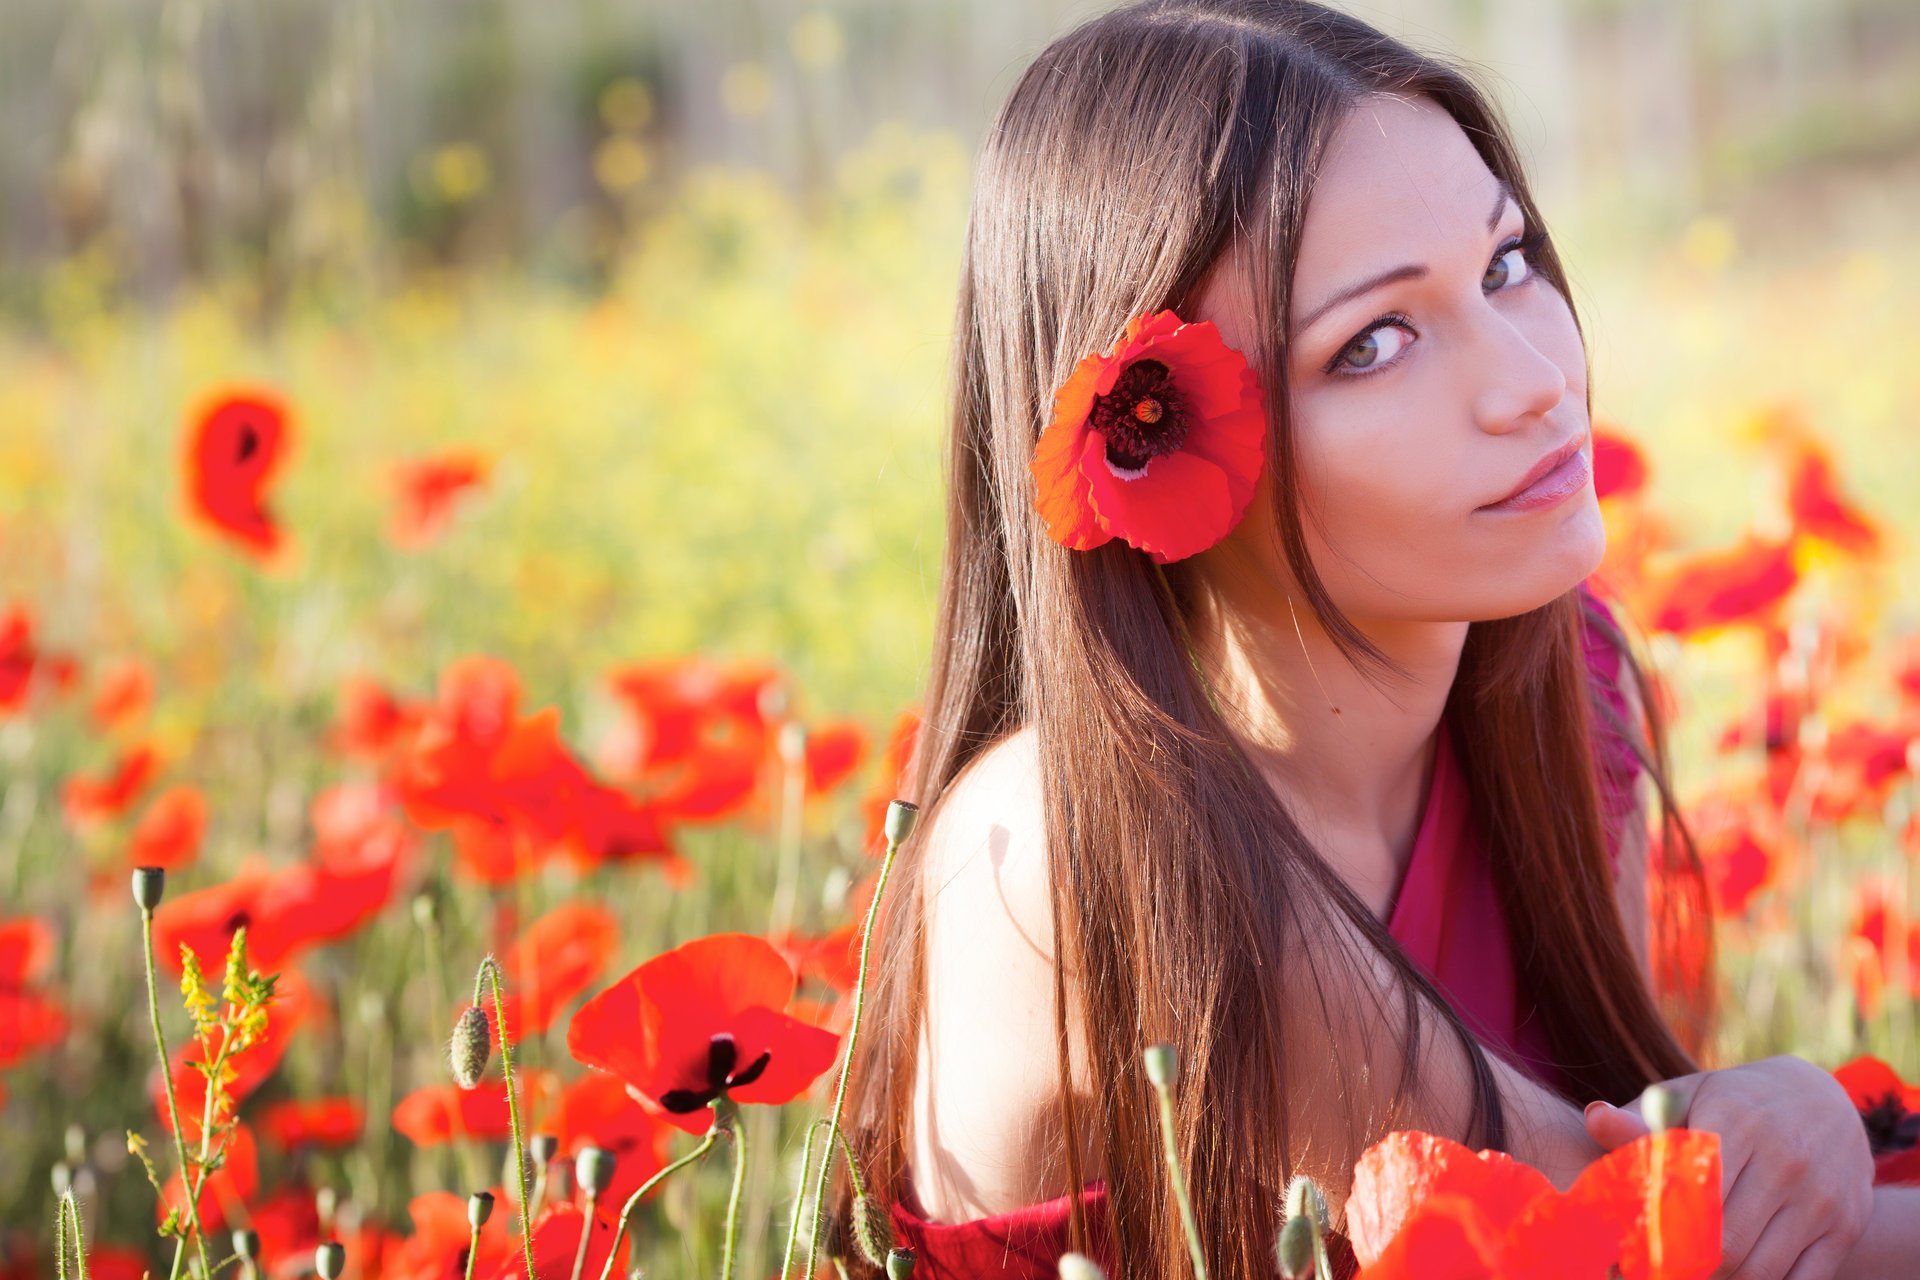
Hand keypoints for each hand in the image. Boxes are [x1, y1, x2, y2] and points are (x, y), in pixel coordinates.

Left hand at [1584, 1055, 1874, 1279]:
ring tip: (1694, 1270)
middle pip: (1723, 1243)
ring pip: (1759, 1268)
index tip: (1634, 1250)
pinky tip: (1734, 1275)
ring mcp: (1821, 1194)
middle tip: (1659, 1268)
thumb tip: (1595, 1118)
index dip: (1657, 1231)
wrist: (1822, 1100)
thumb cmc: (1732, 1103)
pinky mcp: (1846, 1225)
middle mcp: (1785, 1157)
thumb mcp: (1687, 1097)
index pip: (1687, 1196)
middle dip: (1685, 1265)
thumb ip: (1639, 1118)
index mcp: (1737, 1119)